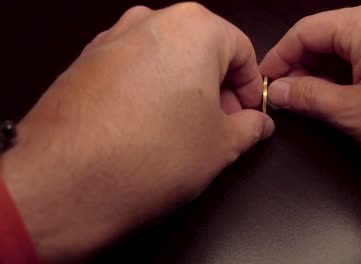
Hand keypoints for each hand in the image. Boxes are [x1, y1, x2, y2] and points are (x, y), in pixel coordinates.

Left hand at [2, 3, 273, 262]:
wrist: (68, 183)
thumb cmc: (148, 158)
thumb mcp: (220, 146)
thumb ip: (248, 127)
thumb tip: (256, 124)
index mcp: (194, 29)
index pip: (241, 50)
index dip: (249, 87)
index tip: (247, 112)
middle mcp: (151, 22)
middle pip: (201, 50)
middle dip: (216, 88)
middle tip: (219, 125)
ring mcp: (113, 38)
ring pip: (166, 57)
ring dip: (182, 89)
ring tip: (183, 130)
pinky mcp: (87, 61)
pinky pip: (133, 68)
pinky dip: (149, 90)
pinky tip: (148, 127)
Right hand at [260, 1, 360, 175]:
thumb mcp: (353, 112)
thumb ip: (307, 97)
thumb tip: (279, 90)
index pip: (305, 32)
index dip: (279, 57)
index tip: (264, 81)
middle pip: (325, 38)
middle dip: (300, 68)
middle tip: (284, 97)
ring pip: (345, 51)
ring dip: (322, 76)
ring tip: (308, 103)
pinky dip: (346, 78)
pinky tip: (338, 100)